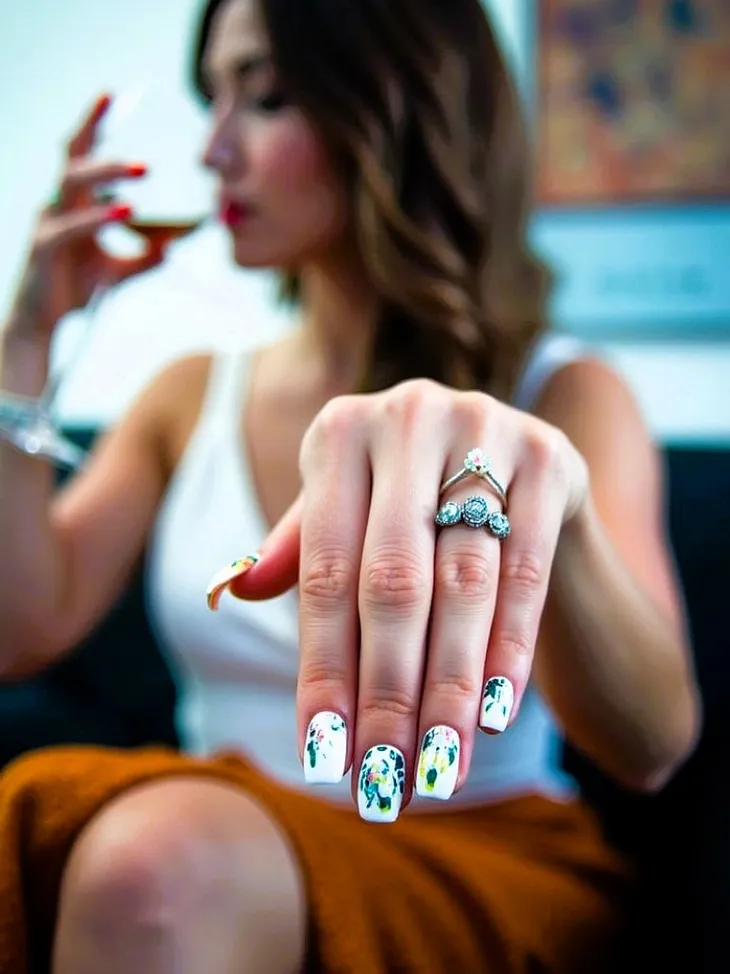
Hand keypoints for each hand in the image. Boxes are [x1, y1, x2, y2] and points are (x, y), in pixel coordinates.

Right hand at [8, 94, 163, 339]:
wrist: (44, 321)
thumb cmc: (76, 287)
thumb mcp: (118, 271)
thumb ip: (145, 257)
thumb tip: (175, 247)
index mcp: (72, 203)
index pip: (80, 153)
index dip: (93, 123)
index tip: (111, 95)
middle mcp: (57, 205)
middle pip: (72, 155)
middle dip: (93, 128)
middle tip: (118, 106)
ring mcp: (48, 224)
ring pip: (72, 182)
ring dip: (108, 171)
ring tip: (142, 168)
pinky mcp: (45, 248)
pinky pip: (72, 226)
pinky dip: (99, 216)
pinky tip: (125, 211)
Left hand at [208, 379, 588, 819]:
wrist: (512, 462)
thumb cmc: (408, 504)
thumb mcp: (348, 512)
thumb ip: (299, 550)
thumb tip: (229, 589)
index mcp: (341, 430)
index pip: (324, 570)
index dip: (322, 668)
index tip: (321, 755)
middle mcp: (408, 416)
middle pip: (392, 580)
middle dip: (387, 693)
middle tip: (383, 781)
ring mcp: (485, 426)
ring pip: (463, 582)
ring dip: (450, 687)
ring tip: (437, 769)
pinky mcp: (549, 455)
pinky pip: (527, 570)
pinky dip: (509, 648)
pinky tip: (493, 715)